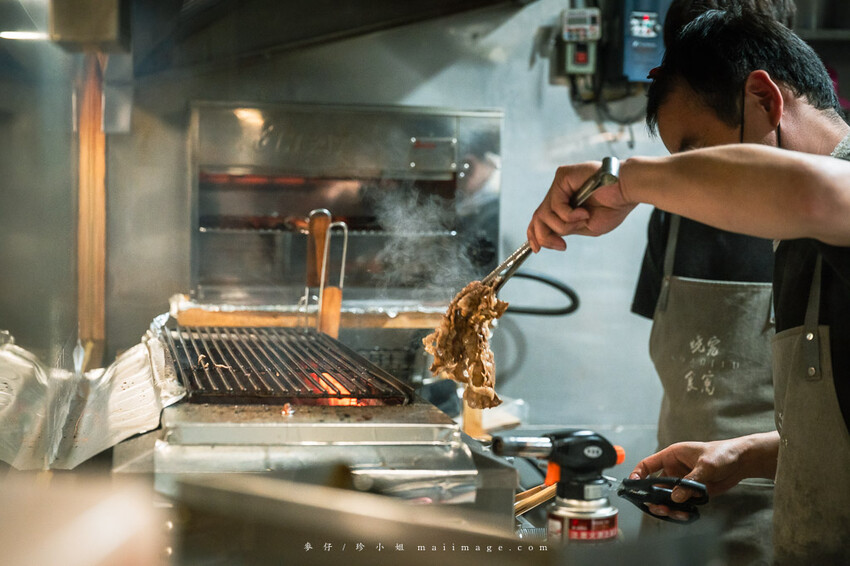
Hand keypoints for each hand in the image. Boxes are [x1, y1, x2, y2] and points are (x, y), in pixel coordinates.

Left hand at [526, 162, 635, 251]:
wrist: (628, 190)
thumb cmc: (614, 206)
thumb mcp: (586, 227)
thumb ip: (567, 229)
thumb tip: (550, 235)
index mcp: (564, 203)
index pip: (540, 219)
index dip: (534, 235)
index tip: (537, 250)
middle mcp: (559, 193)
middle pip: (537, 218)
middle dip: (545, 236)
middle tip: (561, 245)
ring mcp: (560, 184)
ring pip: (544, 214)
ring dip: (564, 225)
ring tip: (583, 221)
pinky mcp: (562, 176)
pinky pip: (555, 204)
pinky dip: (568, 215)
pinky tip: (583, 213)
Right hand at [628, 432, 778, 521]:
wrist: (742, 461)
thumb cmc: (723, 453)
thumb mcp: (706, 465)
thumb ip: (690, 481)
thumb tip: (675, 497)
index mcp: (671, 456)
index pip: (647, 465)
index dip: (637, 474)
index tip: (633, 486)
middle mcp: (673, 470)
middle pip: (654, 486)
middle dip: (653, 497)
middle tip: (656, 507)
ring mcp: (682, 482)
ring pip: (667, 498)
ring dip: (666, 507)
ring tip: (671, 513)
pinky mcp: (692, 492)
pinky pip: (681, 504)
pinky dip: (680, 511)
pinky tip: (685, 514)